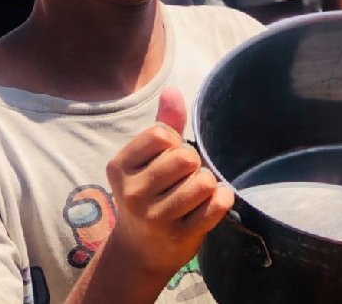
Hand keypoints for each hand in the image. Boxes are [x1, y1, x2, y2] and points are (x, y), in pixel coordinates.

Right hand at [103, 88, 232, 279]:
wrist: (139, 250)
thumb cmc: (148, 194)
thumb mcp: (147, 161)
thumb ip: (163, 125)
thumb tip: (173, 90)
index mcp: (120, 167)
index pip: (161, 135)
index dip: (174, 143)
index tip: (167, 159)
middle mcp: (133, 193)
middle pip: (186, 157)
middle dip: (194, 164)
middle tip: (184, 178)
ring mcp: (155, 218)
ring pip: (204, 182)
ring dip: (207, 184)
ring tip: (195, 194)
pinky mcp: (179, 237)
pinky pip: (217, 206)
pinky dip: (221, 200)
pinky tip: (211, 204)